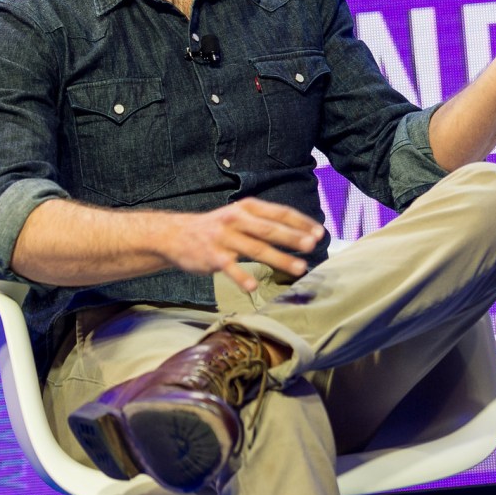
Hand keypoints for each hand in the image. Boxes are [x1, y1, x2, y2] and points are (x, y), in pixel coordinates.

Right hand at [168, 197, 325, 292]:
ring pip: (256, 249)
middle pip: (270, 229)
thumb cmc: (217, 227)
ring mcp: (224, 238)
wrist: (175, 235)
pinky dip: (241, 277)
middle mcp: (236, 219)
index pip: (280, 213)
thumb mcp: (239, 215)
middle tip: (314, 246)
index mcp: (247, 207)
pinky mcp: (212, 257)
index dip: (301, 222)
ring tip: (300, 269)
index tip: (320, 233)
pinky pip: (230, 268)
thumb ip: (265, 222)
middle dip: (293, 238)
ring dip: (279, 259)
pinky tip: (253, 287)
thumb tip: (301, 233)